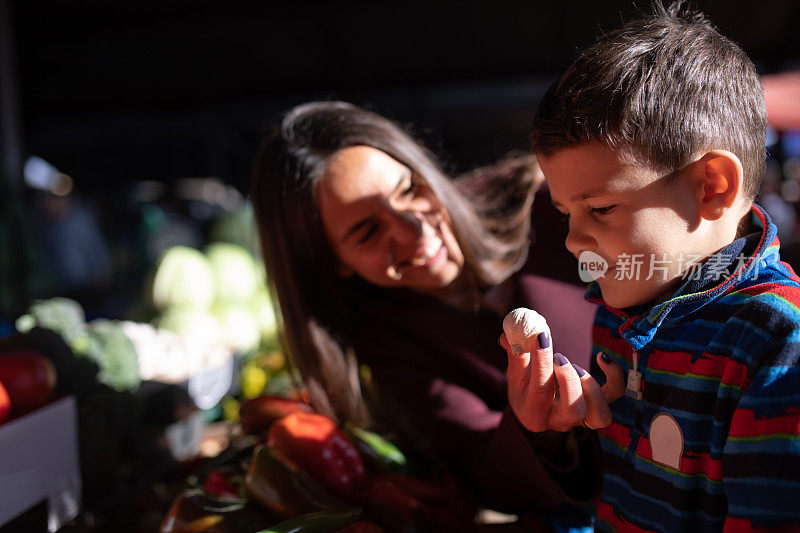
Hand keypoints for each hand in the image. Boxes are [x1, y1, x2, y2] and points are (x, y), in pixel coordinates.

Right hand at [500, 331, 623, 431]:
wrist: (539, 401)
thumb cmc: (524, 383)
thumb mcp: (515, 371)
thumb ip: (514, 353)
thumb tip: (508, 335)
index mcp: (533, 414)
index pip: (540, 393)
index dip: (541, 362)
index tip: (541, 336)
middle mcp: (559, 421)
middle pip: (573, 412)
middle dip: (569, 381)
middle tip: (559, 357)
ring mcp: (581, 416)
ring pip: (599, 415)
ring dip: (591, 386)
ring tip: (575, 366)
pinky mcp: (598, 404)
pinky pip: (615, 394)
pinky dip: (614, 375)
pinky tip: (601, 357)